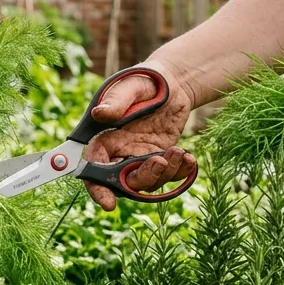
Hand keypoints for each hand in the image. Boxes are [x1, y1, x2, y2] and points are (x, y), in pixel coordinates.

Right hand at [81, 61, 196, 210]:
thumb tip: (100, 114)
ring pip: (148, 182)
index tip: (108, 203)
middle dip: (143, 178)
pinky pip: (168, 175)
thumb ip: (116, 101)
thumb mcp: (129, 86)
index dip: (97, 189)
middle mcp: (119, 153)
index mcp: (103, 139)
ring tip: (179, 152)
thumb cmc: (143, 81)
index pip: (93, 169)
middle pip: (123, 182)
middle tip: (160, 161)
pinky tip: (190, 159)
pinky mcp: (160, 158)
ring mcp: (140, 158)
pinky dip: (180, 172)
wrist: (172, 82)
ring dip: (165, 172)